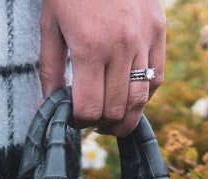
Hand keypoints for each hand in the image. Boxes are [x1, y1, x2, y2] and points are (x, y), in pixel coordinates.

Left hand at [39, 0, 165, 135]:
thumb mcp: (50, 24)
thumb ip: (49, 68)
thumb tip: (48, 105)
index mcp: (90, 47)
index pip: (89, 108)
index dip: (79, 122)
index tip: (73, 118)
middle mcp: (121, 47)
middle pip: (116, 109)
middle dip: (101, 125)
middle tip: (91, 124)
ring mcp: (144, 39)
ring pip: (140, 99)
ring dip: (125, 118)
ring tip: (111, 121)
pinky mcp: (158, 31)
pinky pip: (158, 77)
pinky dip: (145, 95)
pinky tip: (129, 96)